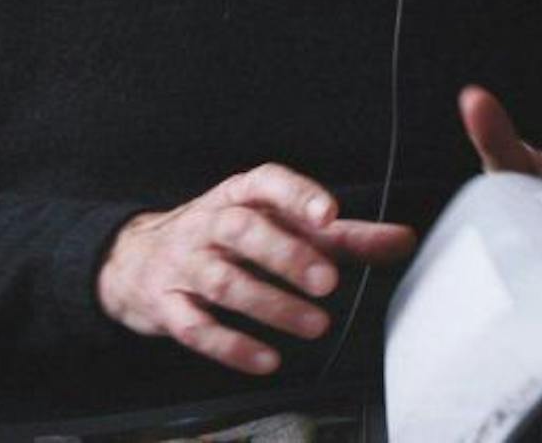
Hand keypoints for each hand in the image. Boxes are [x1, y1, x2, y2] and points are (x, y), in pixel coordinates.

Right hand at [96, 162, 414, 374]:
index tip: (330, 215)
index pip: (268, 183)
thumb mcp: (281, 226)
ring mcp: (184, 264)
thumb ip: (343, 236)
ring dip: (271, 305)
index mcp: (240, 195)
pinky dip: (232, 346)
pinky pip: (195, 327)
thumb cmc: (228, 237)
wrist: (138, 257)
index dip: (298, 195)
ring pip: (224, 282)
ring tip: (315, 324)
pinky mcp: (166, 305)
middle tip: (328, 282)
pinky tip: (267, 358)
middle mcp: (209, 223)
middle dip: (288, 256)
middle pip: (245, 232)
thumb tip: (403, 240)